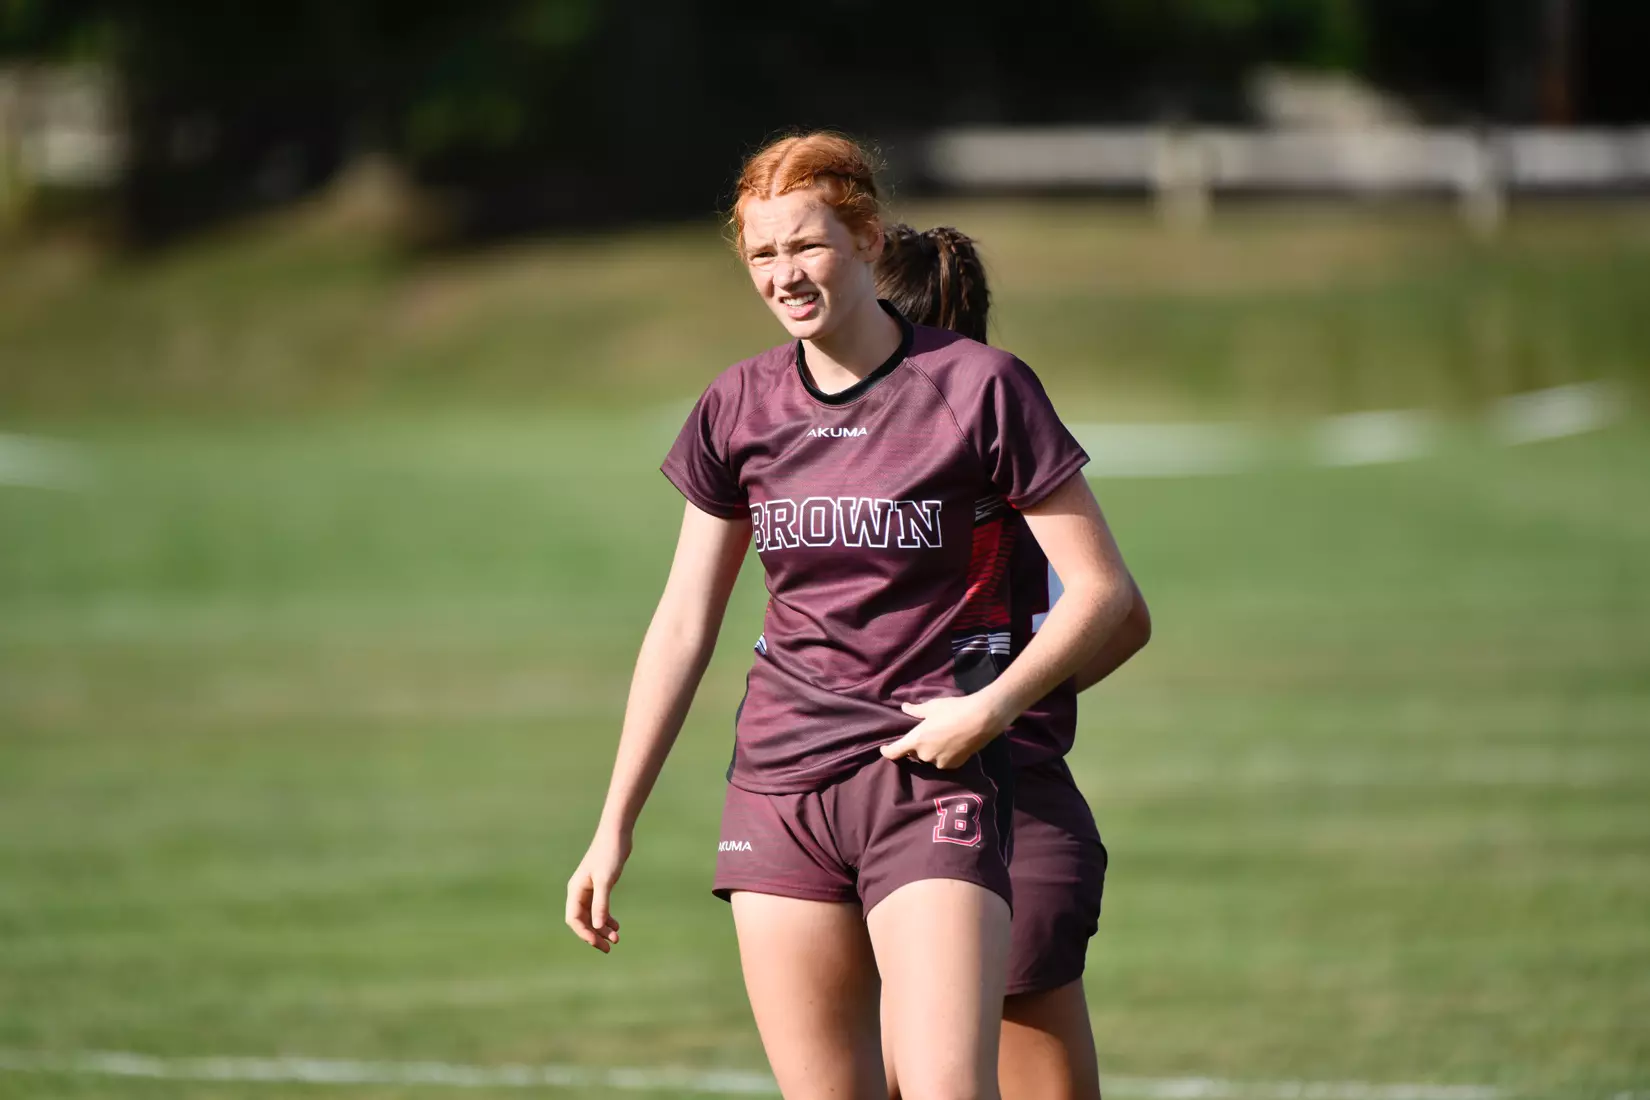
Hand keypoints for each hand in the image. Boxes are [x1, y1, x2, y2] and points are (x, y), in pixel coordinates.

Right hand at [565, 828, 630, 952]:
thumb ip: (601, 903)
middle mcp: (579, 891)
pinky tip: (616, 926)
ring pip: (592, 916)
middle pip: (583, 921)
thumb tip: (598, 926)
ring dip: (602, 929)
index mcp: (576, 890)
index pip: (574, 919)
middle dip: (594, 935)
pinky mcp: (600, 886)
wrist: (617, 833)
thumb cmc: (609, 854)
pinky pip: (599, 908)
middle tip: (610, 948)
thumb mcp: (605, 880)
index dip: (584, 934)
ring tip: (617, 939)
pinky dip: (607, 918)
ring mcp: (589, 889)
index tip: (599, 944)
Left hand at [879, 694, 1009, 769]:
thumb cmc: (954, 709)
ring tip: (943, 735)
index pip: (895, 752)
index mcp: (917, 740)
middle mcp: (926, 755)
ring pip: (930, 758)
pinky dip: (944, 754)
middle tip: (927, 732)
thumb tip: (904, 708)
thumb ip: (916, 710)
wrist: (982, 719)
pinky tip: (953, 742)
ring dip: (931, 750)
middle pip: (915, 753)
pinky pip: (943, 761)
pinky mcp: (953, 765)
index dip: (887, 751)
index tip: (884, 749)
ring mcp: (940, 762)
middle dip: (917, 745)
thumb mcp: (932, 707)